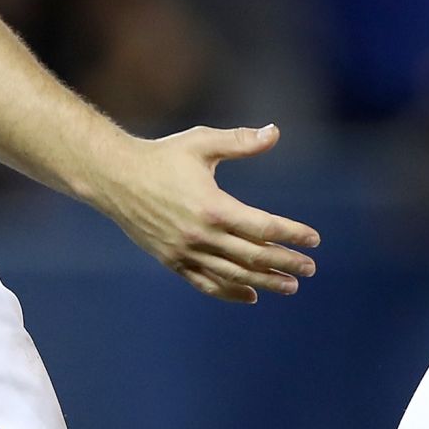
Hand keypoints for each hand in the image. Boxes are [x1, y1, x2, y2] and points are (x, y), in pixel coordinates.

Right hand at [96, 123, 320, 303]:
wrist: (115, 178)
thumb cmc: (162, 156)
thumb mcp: (202, 143)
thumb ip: (240, 141)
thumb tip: (275, 131)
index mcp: (213, 206)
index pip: (263, 227)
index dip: (291, 234)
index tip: (313, 239)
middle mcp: (201, 235)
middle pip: (253, 256)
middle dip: (286, 262)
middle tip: (310, 268)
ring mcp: (185, 252)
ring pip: (233, 275)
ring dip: (264, 282)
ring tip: (290, 286)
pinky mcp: (172, 261)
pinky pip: (206, 283)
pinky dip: (230, 292)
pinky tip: (250, 296)